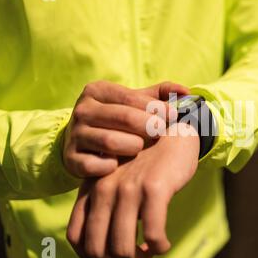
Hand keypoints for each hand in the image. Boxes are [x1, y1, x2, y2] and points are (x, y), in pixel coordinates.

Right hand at [63, 80, 188, 177]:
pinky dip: (110, 167)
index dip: (156, 107)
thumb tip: (186, 92)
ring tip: (138, 147)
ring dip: (132, 146)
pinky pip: (94, 165)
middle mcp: (82, 110)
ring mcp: (74, 135)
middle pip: (123, 117)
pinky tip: (118, 165)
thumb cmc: (117, 120)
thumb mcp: (134, 103)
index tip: (174, 115)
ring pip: (110, 141)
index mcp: (97, 91)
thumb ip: (161, 94)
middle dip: (148, 126)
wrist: (84, 143)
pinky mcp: (70, 159)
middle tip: (160, 132)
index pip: (131, 97)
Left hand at [66, 123, 199, 257]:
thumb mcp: (116, 178)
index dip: (91, 257)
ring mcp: (129, 189)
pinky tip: (164, 243)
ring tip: (149, 254)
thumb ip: (105, 203)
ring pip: (123, 248)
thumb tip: (106, 243)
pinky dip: (159, 247)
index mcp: (92, 188)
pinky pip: (153, 235)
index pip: (76, 236)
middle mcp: (105, 189)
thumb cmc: (145, 161)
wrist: (171, 133)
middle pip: (97, 249)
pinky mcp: (155, 189)